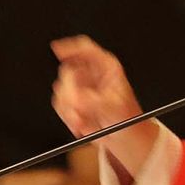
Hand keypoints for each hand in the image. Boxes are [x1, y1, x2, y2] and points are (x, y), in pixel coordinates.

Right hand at [51, 36, 155, 169]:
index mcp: (106, 67)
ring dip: (70, 108)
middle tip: (79, 107)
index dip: (69, 47)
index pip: (84, 48)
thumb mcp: (114, 107)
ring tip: (85, 120)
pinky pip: (59, 104)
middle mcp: (91, 75)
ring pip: (60, 90)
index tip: (57, 50)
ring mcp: (79, 88)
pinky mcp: (71, 102)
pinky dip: (68, 115)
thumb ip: (92, 101)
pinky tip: (82, 122)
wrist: (124, 137)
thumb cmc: (127, 119)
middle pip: (68, 72)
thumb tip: (75, 98)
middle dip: (70, 93)